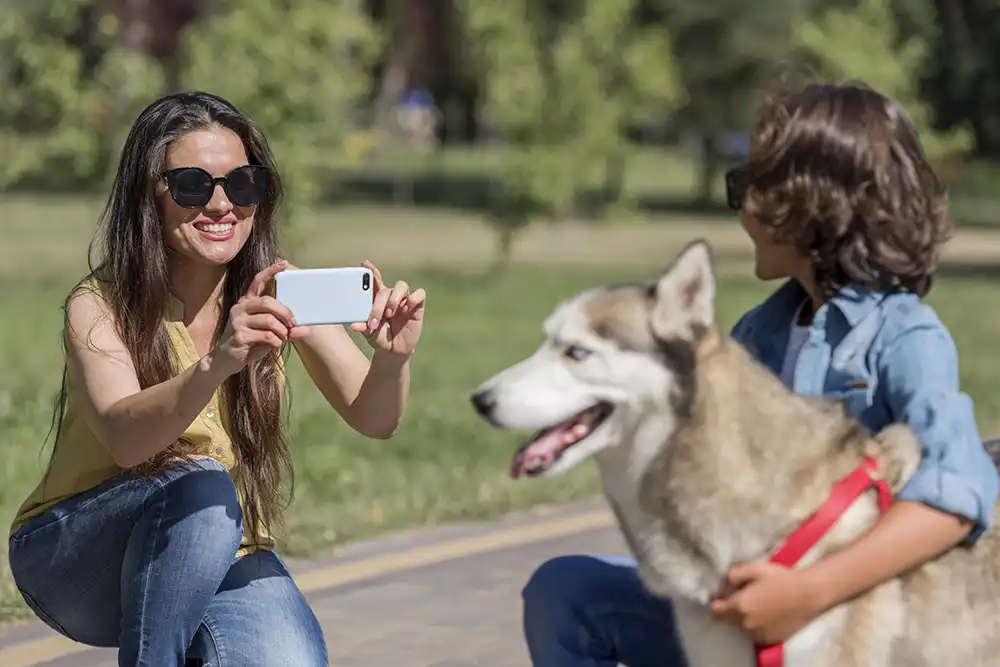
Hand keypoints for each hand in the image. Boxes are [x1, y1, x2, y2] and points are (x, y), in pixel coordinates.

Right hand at [213, 260, 308, 376]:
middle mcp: (240, 307)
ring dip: (282, 330)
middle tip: (293, 323)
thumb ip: (285, 328)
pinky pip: (266, 335)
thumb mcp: (268, 333)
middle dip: (285, 312)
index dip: (271, 271)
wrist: (226, 360)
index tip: (284, 264)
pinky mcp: (239, 335)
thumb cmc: (250, 343)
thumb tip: (306, 328)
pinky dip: (276, 341)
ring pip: (268, 320)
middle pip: (268, 302)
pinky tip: (275, 345)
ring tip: (283, 337)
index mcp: (247, 302)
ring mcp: (237, 321)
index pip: (257, 281)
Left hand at [348, 260, 424, 357]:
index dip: (371, 271)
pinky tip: (406, 310)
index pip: (375, 280)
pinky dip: (413, 299)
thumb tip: (353, 325)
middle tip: (375, 321)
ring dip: (394, 299)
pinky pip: (419, 294)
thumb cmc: (379, 337)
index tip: (364, 264)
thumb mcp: (369, 334)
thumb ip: (363, 327)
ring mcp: (404, 300)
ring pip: (401, 286)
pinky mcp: (417, 306)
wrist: (393, 350)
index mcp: (377, 298)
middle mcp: (391, 296)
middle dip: (378, 305)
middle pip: (384, 290)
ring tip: (390, 314)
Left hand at [708, 561, 822, 644]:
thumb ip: (734, 574)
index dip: (717, 603)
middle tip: (747, 598)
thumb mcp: (755, 569)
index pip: (715, 611)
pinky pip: (757, 634)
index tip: (723, 597)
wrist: (809, 595)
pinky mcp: (770, 640)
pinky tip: (769, 615)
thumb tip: (724, 583)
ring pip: (743, 628)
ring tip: (760, 607)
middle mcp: (746, 624)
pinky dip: (759, 627)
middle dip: (734, 610)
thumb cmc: (781, 579)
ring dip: (746, 619)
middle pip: (730, 619)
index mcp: (739, 606)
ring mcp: (758, 634)